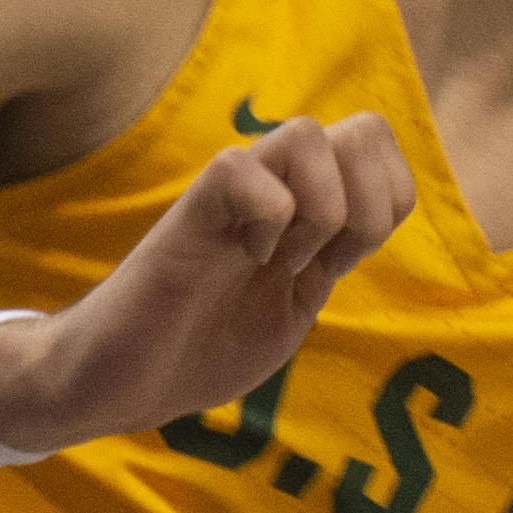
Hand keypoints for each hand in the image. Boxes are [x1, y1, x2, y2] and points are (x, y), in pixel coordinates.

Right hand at [0, 112, 413, 454]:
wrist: (124, 382)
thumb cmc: (202, 348)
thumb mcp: (292, 307)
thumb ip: (330, 260)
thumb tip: (375, 219)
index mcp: (302, 209)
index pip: (378, 151)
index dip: (387, 204)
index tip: (345, 261)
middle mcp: (272, 187)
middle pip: (362, 130)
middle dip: (369, 206)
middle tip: (325, 260)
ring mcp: (230, 196)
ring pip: (307, 133)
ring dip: (321, 210)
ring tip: (285, 261)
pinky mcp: (188, 215)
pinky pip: (240, 169)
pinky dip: (265, 219)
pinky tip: (246, 258)